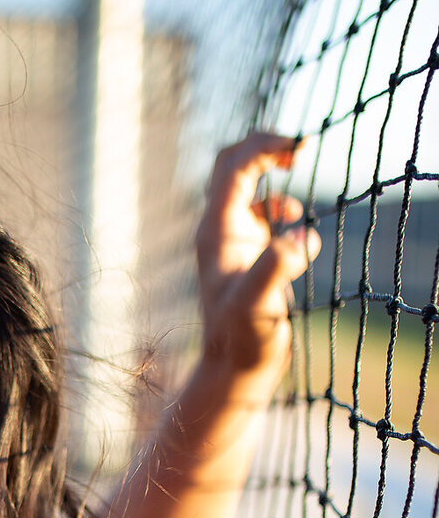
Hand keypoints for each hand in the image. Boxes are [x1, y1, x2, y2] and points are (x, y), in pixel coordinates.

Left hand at [195, 132, 320, 383]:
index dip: (265, 146)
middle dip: (264, 148)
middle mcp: (218, 232)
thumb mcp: (258, 303)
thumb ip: (275, 267)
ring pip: (245, 188)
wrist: (234, 372)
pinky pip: (261, 219)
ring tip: (296, 178)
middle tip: (299, 148)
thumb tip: (298, 237)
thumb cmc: (243, 340)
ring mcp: (231, 245)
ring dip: (272, 175)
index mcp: (217, 231)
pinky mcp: (246, 260)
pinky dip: (283, 212)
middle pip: (231, 166)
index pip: (234, 166)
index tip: (300, 147)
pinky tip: (299, 235)